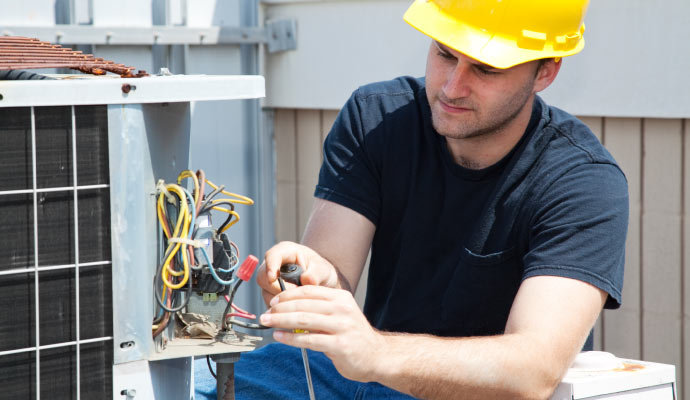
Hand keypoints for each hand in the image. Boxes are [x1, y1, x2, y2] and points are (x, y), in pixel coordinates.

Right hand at [255, 241, 341, 306]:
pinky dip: (281, 306)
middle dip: (277, 288)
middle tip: (295, 293)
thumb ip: (315, 274)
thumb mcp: (322, 269)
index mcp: (284, 252)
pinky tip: (294, 305)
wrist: (320, 281)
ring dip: (281, 299)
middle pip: (263, 277)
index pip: (272, 256)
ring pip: (266, 292)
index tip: (272, 278)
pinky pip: (270, 303)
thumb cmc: (319, 270)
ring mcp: (269, 280)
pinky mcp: (269, 293)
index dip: (270, 267)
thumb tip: (305, 280)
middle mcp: (273, 265)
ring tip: (299, 298)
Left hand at [259, 285, 386, 381]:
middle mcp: (342, 309)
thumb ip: (319, 308)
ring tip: (269, 323)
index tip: (273, 301)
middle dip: (280, 308)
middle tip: (266, 314)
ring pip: (303, 320)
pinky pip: (309, 339)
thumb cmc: (353, 335)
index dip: (287, 295)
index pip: (308, 291)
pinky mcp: (340, 344)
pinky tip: (280, 337)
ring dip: (281, 321)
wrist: (376, 355)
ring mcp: (342, 326)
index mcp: (340, 297)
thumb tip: (288, 306)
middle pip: (303, 304)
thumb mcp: (340, 314)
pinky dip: (290, 338)